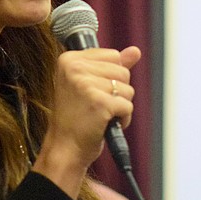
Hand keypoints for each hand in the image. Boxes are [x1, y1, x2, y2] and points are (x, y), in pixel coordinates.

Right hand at [34, 45, 140, 197]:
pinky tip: (105, 124)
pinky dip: (123, 118)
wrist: (65, 149)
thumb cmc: (76, 119)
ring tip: (100, 116)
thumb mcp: (90, 85)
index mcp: (69, 59)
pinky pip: (128, 105)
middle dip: (117, 92)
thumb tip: (136, 51)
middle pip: (122, 71)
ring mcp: (86, 84)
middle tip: (96, 106)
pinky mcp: (99, 103)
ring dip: (120, 106)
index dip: (110, 77)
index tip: (92, 92)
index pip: (113, 55)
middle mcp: (74, 68)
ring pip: (128, 88)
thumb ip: (112, 66)